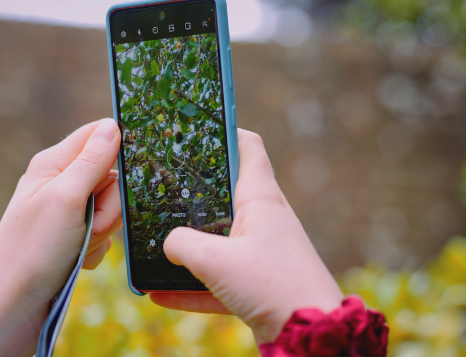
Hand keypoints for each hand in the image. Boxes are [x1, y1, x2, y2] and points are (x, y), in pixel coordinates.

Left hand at [0, 119, 121, 356]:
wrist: (12, 307)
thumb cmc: (32, 251)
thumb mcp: (66, 199)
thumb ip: (92, 160)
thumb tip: (112, 124)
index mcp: (52, 164)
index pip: (97, 135)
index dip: (116, 153)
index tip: (116, 181)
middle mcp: (58, 182)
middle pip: (110, 176)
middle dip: (109, 205)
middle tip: (88, 225)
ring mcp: (65, 210)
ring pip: (109, 207)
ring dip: (102, 229)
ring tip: (78, 245)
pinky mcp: (70, 235)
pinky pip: (101, 232)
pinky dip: (96, 247)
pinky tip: (77, 259)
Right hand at [151, 129, 342, 342]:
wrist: (312, 338)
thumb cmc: (273, 286)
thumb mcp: (216, 260)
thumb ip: (182, 244)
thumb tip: (167, 243)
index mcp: (260, 198)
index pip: (248, 147)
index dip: (225, 132)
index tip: (197, 129)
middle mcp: (262, 220)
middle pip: (224, 193)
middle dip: (193, 193)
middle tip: (160, 188)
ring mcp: (260, 252)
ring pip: (217, 239)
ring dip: (188, 246)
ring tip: (153, 245)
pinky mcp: (257, 283)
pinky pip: (217, 279)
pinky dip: (191, 286)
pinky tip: (159, 294)